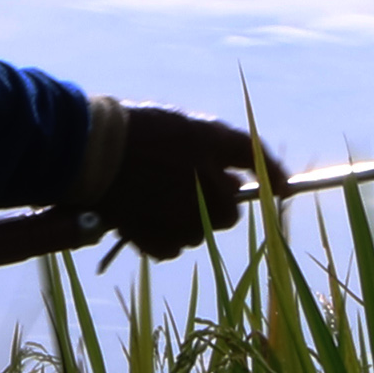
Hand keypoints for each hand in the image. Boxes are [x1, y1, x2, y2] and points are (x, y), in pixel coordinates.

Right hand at [88, 106, 285, 258]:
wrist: (87, 151)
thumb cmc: (133, 131)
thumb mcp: (180, 126)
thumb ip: (216, 150)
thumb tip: (238, 184)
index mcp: (208, 144)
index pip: (254, 158)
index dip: (274, 174)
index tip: (287, 188)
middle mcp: (204, 181)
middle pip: (231, 212)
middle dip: (218, 206)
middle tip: (194, 192)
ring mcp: (181, 213)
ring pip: (202, 232)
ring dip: (189, 222)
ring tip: (159, 201)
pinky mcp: (157, 237)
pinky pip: (174, 246)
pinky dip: (164, 237)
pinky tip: (145, 217)